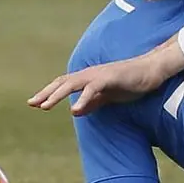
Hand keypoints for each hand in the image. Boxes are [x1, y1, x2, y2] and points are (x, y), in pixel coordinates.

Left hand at [28, 38, 183, 114]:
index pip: (64, 84)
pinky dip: (82, 99)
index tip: (34, 103)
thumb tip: (74, 111)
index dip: (48, 93)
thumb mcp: (108, 96)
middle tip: (31, 104)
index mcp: (89, 78)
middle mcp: (90, 74)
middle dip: (46, 93)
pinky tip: (74, 110)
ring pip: (72, 84)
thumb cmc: (131, 82)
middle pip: (62, 82)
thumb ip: (92, 102)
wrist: (152, 71)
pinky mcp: (109, 78)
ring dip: (56, 94)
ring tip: (44, 106)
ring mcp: (99, 75)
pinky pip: (92, 89)